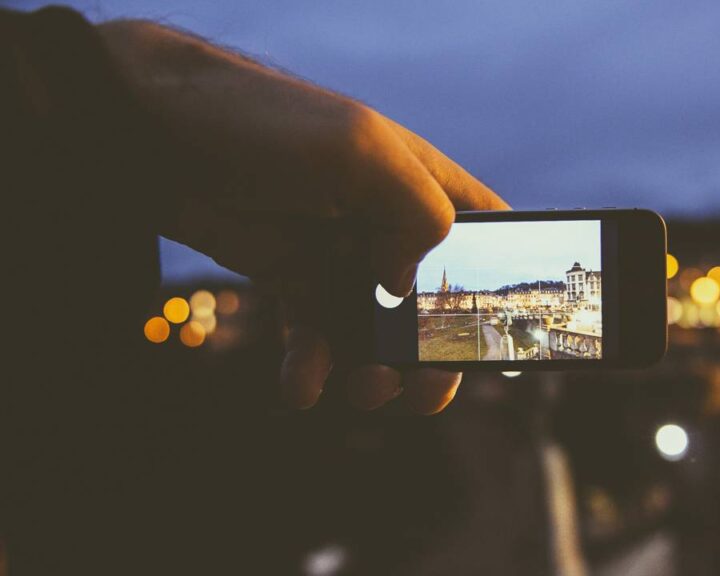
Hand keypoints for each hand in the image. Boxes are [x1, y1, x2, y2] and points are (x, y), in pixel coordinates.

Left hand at [98, 20, 508, 411]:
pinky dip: (311, 370)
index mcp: (420, 182)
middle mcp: (386, 222)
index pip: (486, 231)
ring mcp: (338, 254)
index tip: (497, 337)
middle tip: (418, 386)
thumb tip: (409, 288)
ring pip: (377, 333)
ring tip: (360, 388)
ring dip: (375, 373)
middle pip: (435, 302)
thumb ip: (415, 211)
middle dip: (434, 354)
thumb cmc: (261, 124)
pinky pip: (314, 337)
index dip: (498, 281)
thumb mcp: (358, 151)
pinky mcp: (291, 277)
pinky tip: (300, 387)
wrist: (150, 134)